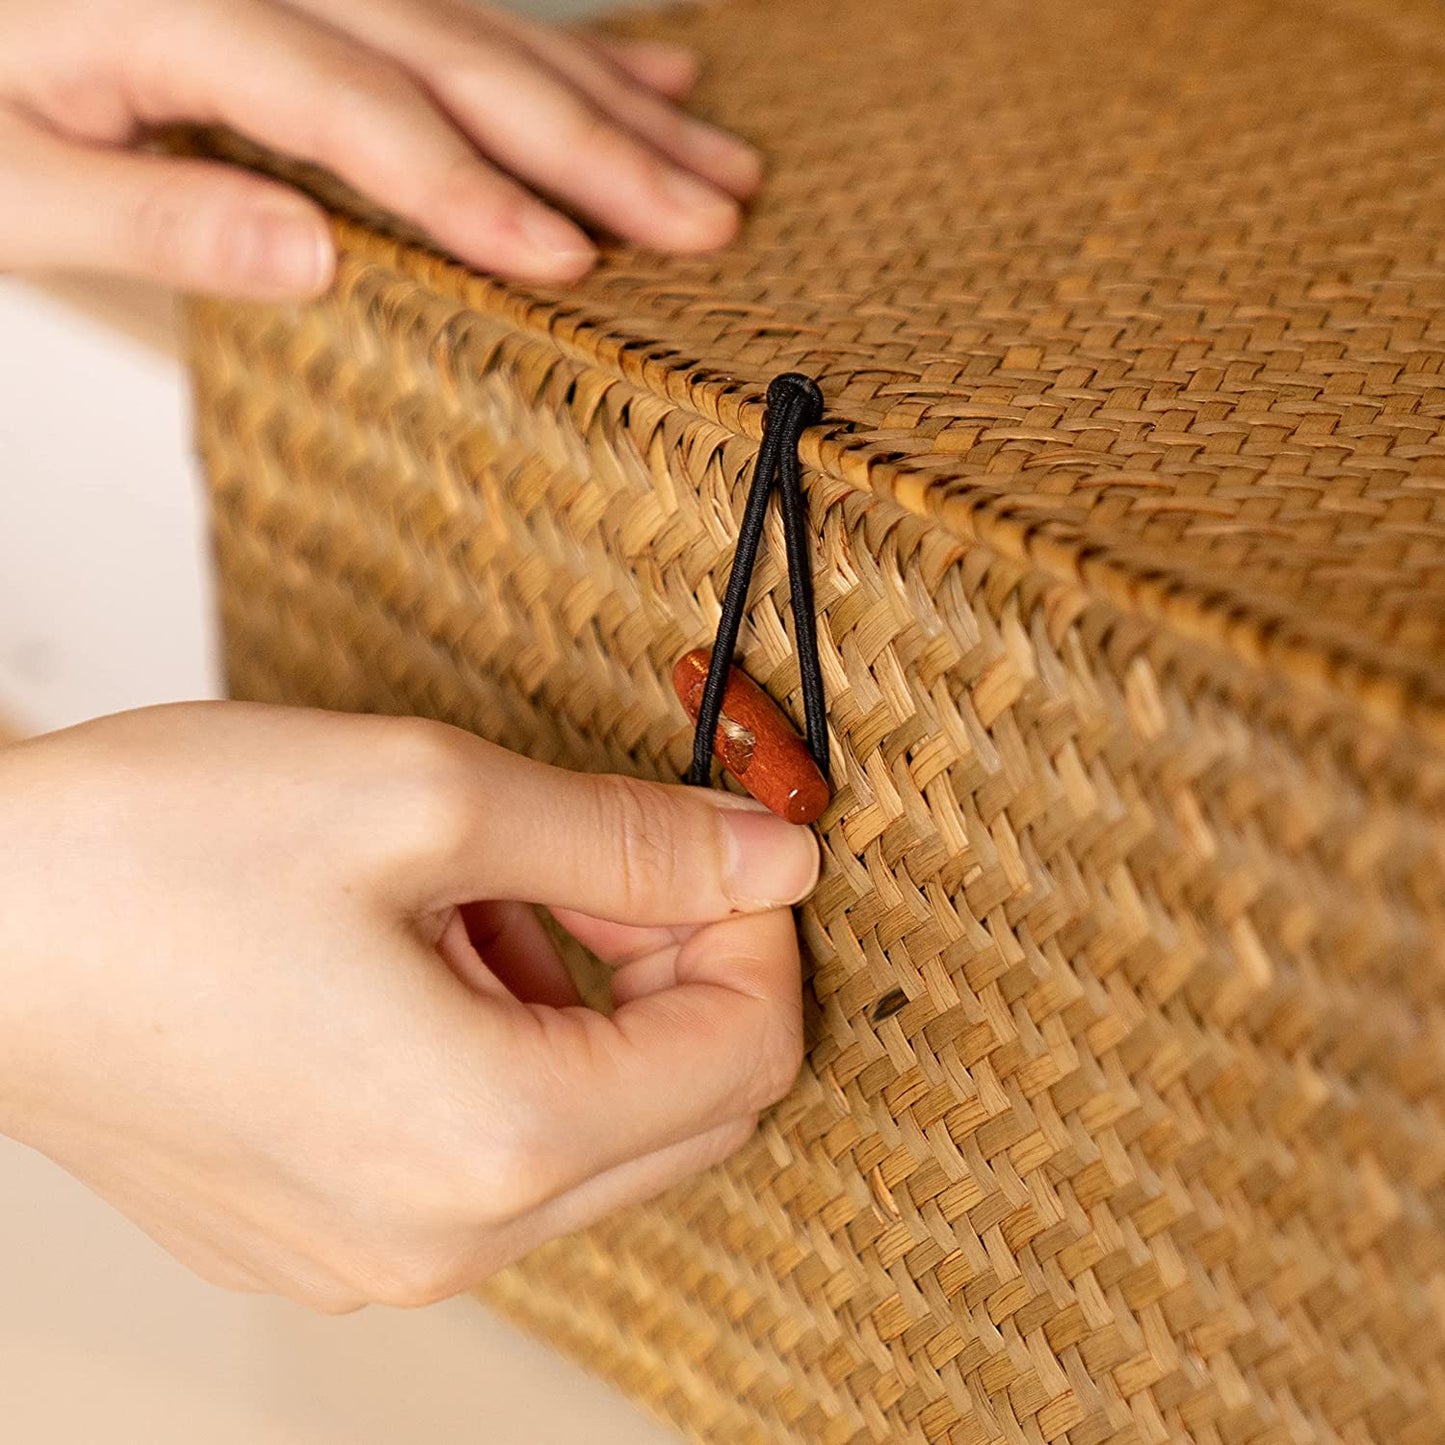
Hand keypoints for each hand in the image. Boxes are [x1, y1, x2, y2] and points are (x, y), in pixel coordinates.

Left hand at [0, 0, 760, 294]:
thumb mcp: (14, 189)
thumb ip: (159, 221)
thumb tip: (316, 258)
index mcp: (180, 11)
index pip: (360, 110)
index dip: (471, 188)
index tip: (571, 259)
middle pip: (460, 57)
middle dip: (596, 149)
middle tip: (706, 222)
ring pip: (492, 33)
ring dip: (619, 107)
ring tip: (722, 168)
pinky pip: (473, 15)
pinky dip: (578, 55)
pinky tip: (658, 75)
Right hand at [0, 703, 815, 1311]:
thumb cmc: (157, 856)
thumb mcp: (428, 798)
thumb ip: (632, 839)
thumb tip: (772, 856)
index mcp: (491, 1137)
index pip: (745, 1052)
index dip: (756, 929)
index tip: (718, 845)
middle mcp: (445, 1237)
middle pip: (689, 1111)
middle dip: (683, 969)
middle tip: (607, 858)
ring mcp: (380, 1255)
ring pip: (597, 1136)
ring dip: (594, 1004)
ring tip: (491, 893)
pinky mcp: (329, 1238)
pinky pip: (495, 1159)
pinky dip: (516, 1050)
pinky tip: (433, 955)